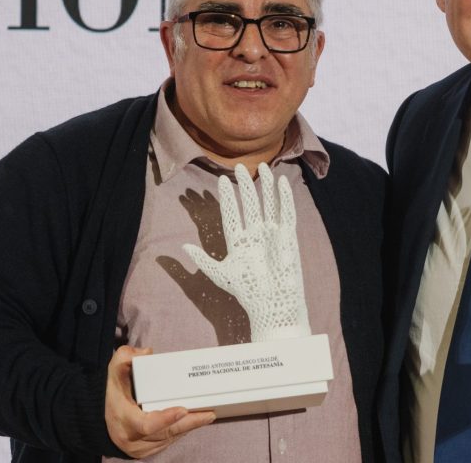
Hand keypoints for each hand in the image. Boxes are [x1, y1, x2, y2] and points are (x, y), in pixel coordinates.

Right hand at [104, 345, 214, 457]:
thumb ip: (125, 357)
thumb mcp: (113, 371)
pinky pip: (166, 443)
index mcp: (124, 420)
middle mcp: (131, 439)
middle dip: (189, 423)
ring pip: (168, 439)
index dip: (166, 418)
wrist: (95, 418)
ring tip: (206, 416)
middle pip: (165, 433)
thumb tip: (147, 353)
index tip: (183, 409)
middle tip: (209, 413)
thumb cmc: (109, 394)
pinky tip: (192, 423)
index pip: (147, 424)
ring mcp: (138, 448)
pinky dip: (179, 433)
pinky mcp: (143, 452)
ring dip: (188, 428)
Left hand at [183, 163, 310, 341]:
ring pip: (268, 204)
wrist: (272, 304)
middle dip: (244, 186)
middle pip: (249, 204)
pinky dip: (285, 197)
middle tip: (238, 167)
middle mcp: (255, 234)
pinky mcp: (287, 237)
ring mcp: (272, 234)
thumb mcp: (220, 275)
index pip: (231, 213)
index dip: (226, 197)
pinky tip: (282, 182)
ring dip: (265, 186)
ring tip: (261, 167)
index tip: (220, 181)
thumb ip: (203, 260)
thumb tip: (183, 247)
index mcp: (239, 241)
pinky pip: (286, 212)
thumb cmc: (247, 292)